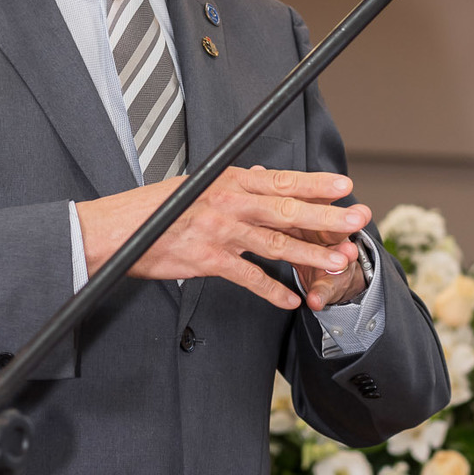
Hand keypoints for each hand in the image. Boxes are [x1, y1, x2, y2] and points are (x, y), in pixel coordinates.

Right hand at [76, 165, 368, 310]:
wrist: (115, 232)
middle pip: (287, 210)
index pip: (281, 180)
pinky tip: (291, 299)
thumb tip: (261, 176)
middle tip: (357, 221)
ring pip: (275, 244)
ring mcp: (220, 232)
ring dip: (311, 255)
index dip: (315, 183)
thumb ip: (231, 183)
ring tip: (339, 263)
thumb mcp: (194, 184)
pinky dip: (272, 290)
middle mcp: (228, 203)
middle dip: (327, 217)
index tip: (345, 186)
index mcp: (227, 181)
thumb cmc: (153, 209)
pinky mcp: (208, 261)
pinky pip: (249, 278)